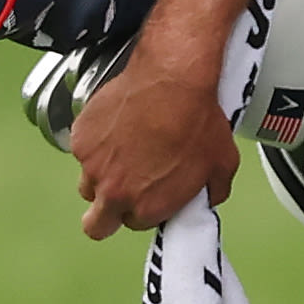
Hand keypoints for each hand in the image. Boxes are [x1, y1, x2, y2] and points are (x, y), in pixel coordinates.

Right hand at [69, 51, 238, 240]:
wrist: (173, 79)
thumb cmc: (197, 119)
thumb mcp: (222, 166)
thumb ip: (211, 192)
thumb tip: (208, 195)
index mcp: (147, 207)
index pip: (134, 224)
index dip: (142, 209)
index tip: (150, 195)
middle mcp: (114, 191)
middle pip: (95, 223)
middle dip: (106, 215)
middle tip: (122, 192)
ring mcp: (92, 164)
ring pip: (87, 182)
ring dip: (102, 175)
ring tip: (126, 150)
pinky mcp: (81, 136)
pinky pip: (83, 149)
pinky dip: (97, 141)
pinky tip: (119, 126)